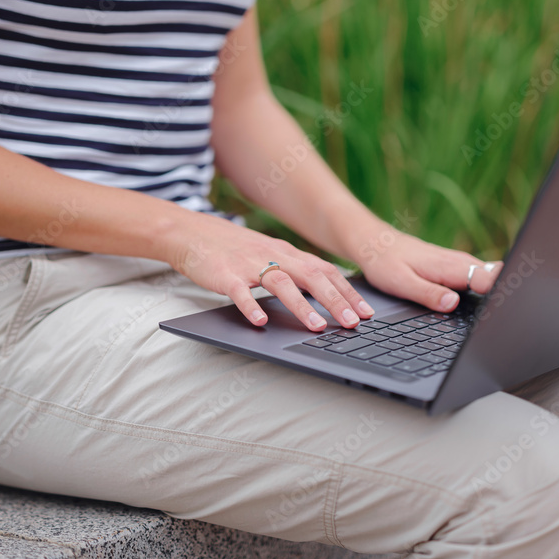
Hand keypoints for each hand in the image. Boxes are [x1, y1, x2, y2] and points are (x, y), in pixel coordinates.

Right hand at [166, 213, 374, 330]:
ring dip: (302, 306)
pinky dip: (250, 306)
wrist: (191, 231)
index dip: (348, 291)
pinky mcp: (224, 275)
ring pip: (281, 283)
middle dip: (336, 300)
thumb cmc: (233, 248)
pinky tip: (260, 322)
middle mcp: (272, 255)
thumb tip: (326, 291)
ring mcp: (248, 264)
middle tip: (354, 323)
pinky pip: (239, 292)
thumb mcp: (268, 253)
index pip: (325, 271)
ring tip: (317, 327)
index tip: (367, 312)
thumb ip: (294, 269)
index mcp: (286, 252)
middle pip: (311, 276)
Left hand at [357, 227, 502, 312]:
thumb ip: (429, 294)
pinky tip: (488, 300)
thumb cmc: (385, 262)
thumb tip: (453, 304)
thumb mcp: (402, 283)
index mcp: (450, 267)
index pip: (490, 278)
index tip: (508, 308)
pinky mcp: (454, 265)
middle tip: (512, 313)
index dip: (503, 293)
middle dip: (509, 291)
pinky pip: (479, 275)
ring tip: (507, 309)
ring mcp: (459, 262)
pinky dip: (487, 286)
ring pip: (490, 274)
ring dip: (500, 288)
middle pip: (498, 275)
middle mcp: (459, 262)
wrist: (375, 242)